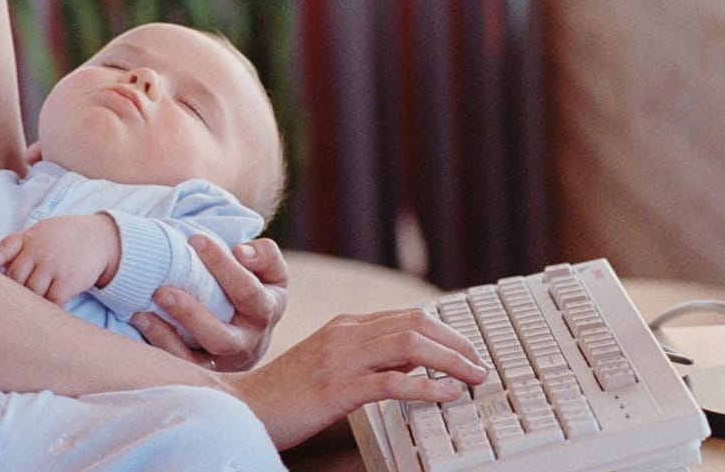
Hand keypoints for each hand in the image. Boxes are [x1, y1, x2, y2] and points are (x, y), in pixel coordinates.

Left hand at [0, 214, 119, 304]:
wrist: (101, 237)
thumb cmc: (65, 237)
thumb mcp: (42, 232)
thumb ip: (21, 247)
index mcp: (28, 238)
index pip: (0, 251)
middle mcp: (38, 250)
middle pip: (14, 279)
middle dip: (13, 292)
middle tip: (9, 305)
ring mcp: (52, 266)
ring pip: (31, 293)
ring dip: (32, 302)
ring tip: (29, 311)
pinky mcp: (67, 281)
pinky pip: (51, 302)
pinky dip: (49, 308)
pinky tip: (49, 312)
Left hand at [132, 236, 287, 370]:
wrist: (254, 330)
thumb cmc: (257, 287)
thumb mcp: (270, 270)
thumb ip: (263, 255)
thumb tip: (240, 252)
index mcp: (267, 310)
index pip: (247, 290)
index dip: (223, 265)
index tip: (195, 239)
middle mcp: (249, 342)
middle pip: (221, 336)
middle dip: (190, 314)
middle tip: (161, 290)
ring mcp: (225, 361)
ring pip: (197, 360)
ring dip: (169, 335)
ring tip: (144, 310)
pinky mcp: (204, 372)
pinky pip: (180, 365)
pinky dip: (159, 344)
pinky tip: (142, 319)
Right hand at [225, 308, 488, 449]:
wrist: (245, 406)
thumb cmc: (286, 392)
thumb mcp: (329, 363)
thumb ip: (363, 356)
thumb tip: (409, 366)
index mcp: (346, 325)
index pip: (408, 317)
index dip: (446, 331)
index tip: (468, 350)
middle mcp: (346, 333)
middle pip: (416, 324)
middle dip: (456, 342)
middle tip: (480, 364)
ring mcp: (342, 358)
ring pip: (410, 346)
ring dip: (450, 360)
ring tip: (473, 377)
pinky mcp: (338, 388)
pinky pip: (392, 382)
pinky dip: (426, 386)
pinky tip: (446, 394)